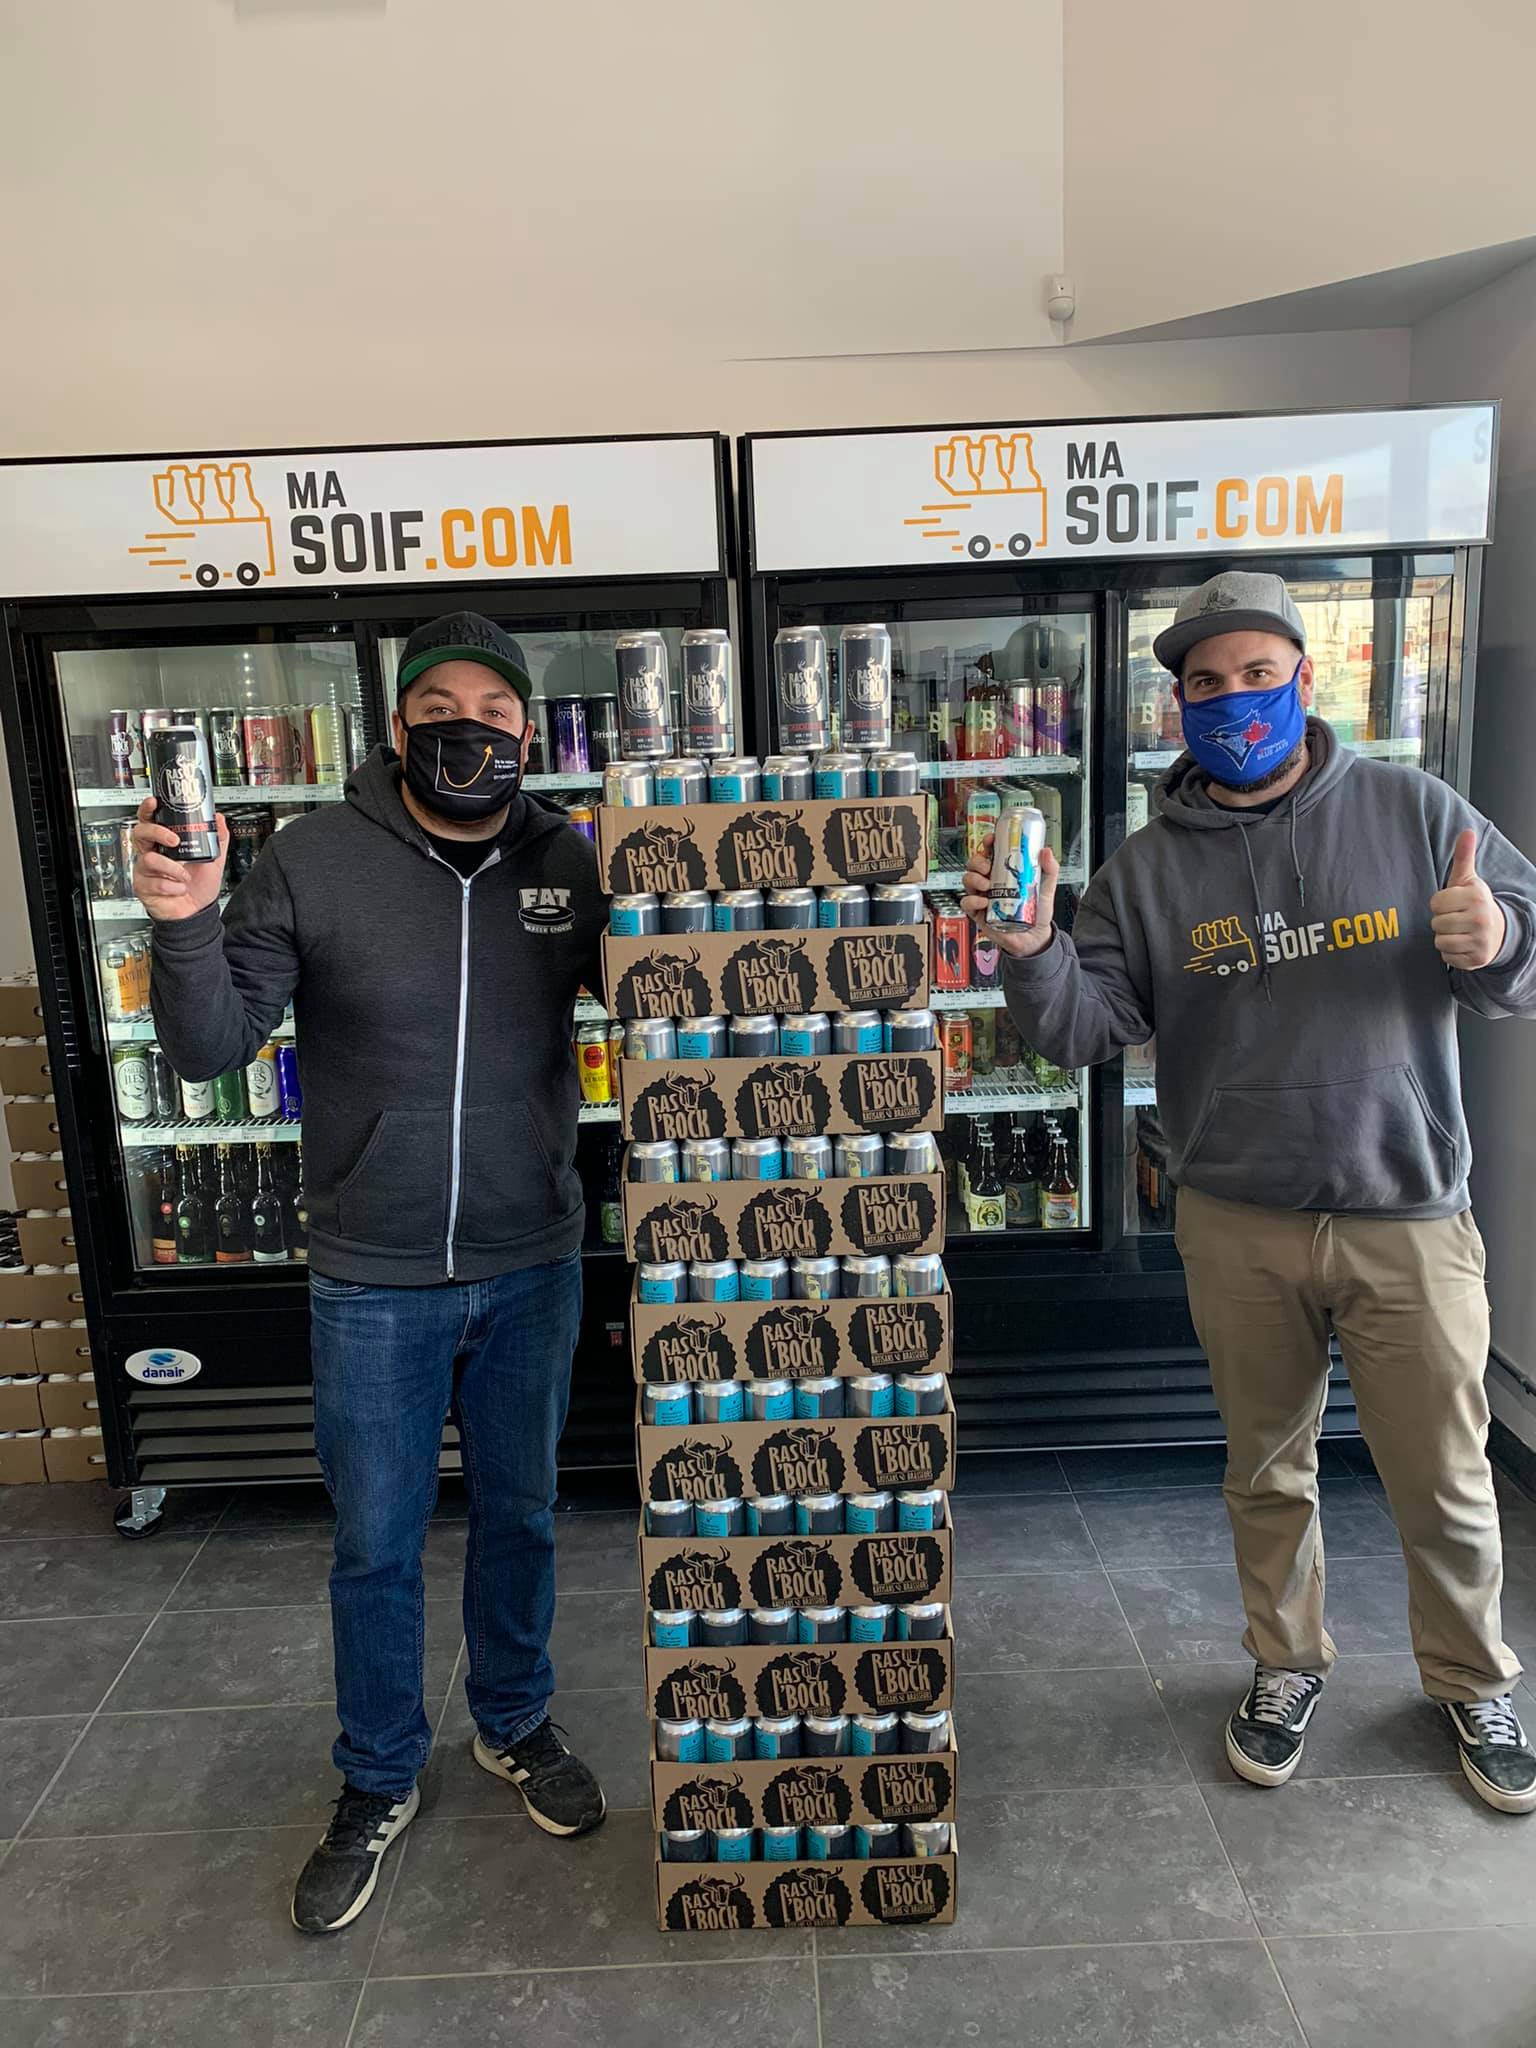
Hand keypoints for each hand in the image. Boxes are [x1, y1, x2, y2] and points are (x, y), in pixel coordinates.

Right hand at [131, 797, 228, 921]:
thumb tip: (219, 819)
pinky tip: (180, 889)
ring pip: (148, 859)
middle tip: (174, 840)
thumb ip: (218, 838)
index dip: (148, 809)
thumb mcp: (214, 860)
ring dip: (172, 868)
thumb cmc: (199, 886)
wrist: (197, 912)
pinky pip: (154, 881)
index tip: (154, 802)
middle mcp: (153, 853)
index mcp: (165, 843)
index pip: (151, 820)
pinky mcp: (143, 886)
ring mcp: (146, 870)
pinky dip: (173, 887)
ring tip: (184, 876)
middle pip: (140, 832)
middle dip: (158, 833)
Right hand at [959, 831, 1059, 958]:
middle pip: (974, 864)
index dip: (987, 843)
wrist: (1034, 937)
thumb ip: (1049, 869)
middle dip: (977, 861)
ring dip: (973, 878)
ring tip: (987, 885)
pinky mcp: (978, 913)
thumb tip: (1046, 852)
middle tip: (988, 866)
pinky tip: (984, 902)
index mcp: (1003, 872)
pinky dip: (972, 900)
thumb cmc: (1037, 913)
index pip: (990, 852)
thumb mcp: (1046, 888)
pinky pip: (966, 903)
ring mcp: (983, 896)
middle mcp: (990, 882)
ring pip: (967, 880)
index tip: (991, 840)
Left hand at [1430, 827, 1506, 970]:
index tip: (1451, 903)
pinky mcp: (1477, 959)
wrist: (1498, 931)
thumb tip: (1466, 831)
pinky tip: (1462, 944)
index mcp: (1476, 897)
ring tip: (1457, 931)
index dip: (1439, 904)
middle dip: (1441, 921)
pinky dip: (1450, 953)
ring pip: (1440, 942)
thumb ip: (1463, 856)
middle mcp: (1480, 919)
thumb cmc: (1473, 903)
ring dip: (1444, 938)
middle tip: (1455, 918)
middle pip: (1436, 924)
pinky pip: (1447, 957)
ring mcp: (1480, 941)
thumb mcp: (1468, 880)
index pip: (1435, 903)